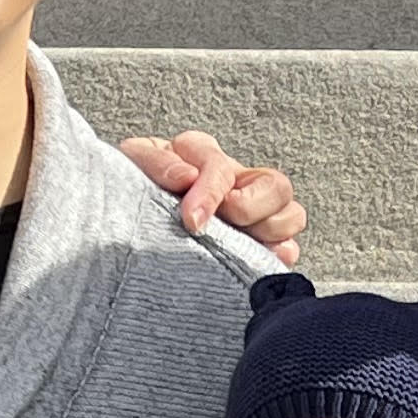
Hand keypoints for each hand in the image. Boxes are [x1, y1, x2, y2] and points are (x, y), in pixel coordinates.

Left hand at [122, 128, 305, 261]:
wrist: (124, 229)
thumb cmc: (131, 193)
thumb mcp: (132, 168)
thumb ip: (154, 164)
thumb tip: (185, 176)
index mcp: (201, 155)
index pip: (219, 166)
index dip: (210, 192)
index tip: (192, 219)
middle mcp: (235, 179)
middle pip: (276, 185)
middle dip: (252, 210)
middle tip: (223, 227)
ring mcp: (254, 210)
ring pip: (292, 214)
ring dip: (269, 232)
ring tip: (237, 245)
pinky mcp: (261, 242)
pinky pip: (289, 247)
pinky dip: (278, 256)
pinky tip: (255, 261)